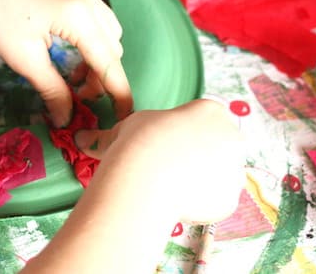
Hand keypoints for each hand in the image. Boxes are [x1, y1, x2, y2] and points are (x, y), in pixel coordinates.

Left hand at [0, 0, 132, 126]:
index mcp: (78, 15)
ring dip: (98, 60)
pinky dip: (92, 42)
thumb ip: (53, 91)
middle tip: (78, 97)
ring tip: (73, 77)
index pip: (109, 62)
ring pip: (109, 35)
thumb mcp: (24, 60)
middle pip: (112, 49)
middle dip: (101, 78)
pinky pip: (98, 20)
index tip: (123, 117)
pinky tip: (72, 53)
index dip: (119, 93)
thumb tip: (66, 120)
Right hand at [21, 100, 245, 273]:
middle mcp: (231, 137)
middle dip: (198, 157)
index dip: (184, 133)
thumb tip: (81, 138)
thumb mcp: (126, 129)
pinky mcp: (230, 198)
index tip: (168, 146)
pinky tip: (178, 202)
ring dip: (200, 181)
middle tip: (169, 169)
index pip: (203, 120)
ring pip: (218, 176)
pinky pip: (216, 201)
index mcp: (211, 111)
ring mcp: (234, 169)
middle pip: (217, 147)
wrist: (147, 178)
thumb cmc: (137, 142)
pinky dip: (201, 205)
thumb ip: (112, 134)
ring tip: (170, 187)